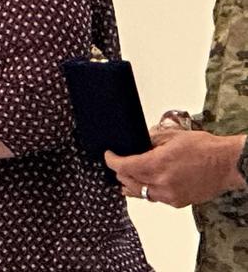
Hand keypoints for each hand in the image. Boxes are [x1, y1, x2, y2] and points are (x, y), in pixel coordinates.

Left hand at [105, 131, 245, 207]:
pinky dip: (149, 190)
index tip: (108, 155)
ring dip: (133, 183)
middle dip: (121, 172)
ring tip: (129, 175)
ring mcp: (169, 196)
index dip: (111, 161)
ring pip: (140, 193)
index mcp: (157, 165)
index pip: (123, 167)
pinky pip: (155, 198)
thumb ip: (150, 138)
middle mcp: (161, 184)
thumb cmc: (205, 148)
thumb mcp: (172, 135)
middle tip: (119, 163)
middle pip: (128, 182)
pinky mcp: (178, 202)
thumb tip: (138, 142)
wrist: (228, 164)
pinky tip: (149, 182)